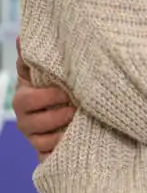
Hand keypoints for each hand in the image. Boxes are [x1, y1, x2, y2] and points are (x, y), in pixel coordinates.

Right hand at [12, 37, 74, 159]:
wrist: (67, 108)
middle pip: (34, 123)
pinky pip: (48, 156)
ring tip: (78, 122)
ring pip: (42, 141)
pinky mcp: (44, 152)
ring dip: (62, 132)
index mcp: (23, 98)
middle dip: (58, 115)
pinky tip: (74, 140)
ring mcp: (33, 138)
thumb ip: (33, 57)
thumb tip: (22, 36)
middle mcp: (24, 120)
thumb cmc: (55, 85)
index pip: (29, 100)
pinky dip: (61, 149)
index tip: (69, 91)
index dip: (50, 97)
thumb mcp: (45, 71)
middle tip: (77, 108)